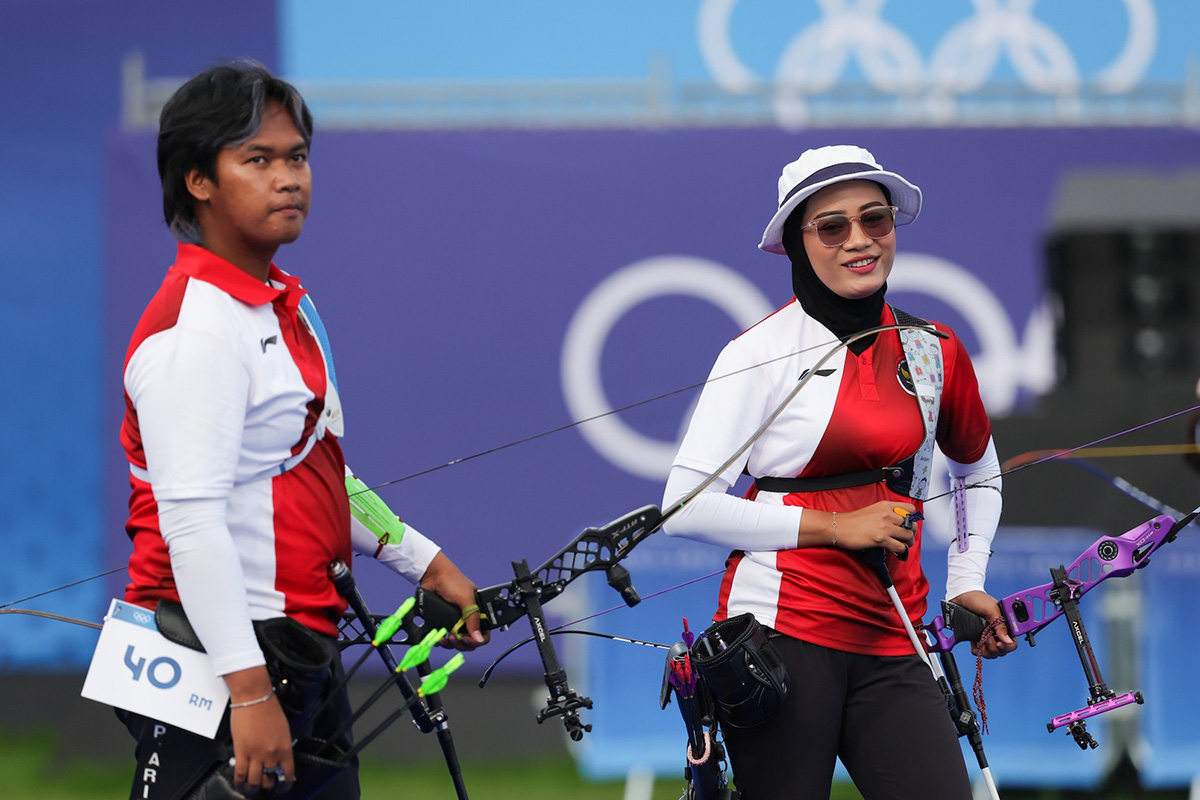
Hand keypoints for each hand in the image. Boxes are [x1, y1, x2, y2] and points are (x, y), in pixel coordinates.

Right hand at [225, 666, 293, 793]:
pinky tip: (239, 783)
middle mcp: (272, 754)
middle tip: (265, 787)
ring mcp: (256, 754)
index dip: (285, 786)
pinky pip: (240, 773)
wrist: (255, 698)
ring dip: (253, 788)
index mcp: (285, 748)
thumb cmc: (270, 710)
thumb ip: (284, 747)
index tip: (282, 788)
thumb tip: (283, 761)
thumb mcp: (284, 730)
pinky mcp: (241, 752)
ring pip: (254, 781)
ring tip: (251, 789)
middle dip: (268, 787)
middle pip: (270, 780)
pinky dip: (239, 781)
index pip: (287, 774)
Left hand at [420, 552, 488, 649]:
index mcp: (479, 611)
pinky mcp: (444, 622)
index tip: (466, 639)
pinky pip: (446, 637)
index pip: (484, 632)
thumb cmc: (452, 581)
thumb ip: (473, 618)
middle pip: (471, 640)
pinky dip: (442, 641)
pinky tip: (440, 638)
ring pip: (458, 641)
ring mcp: (456, 620)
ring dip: (452, 644)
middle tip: (455, 639)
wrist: (433, 576)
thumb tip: (478, 637)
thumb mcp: (466, 599)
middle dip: (463, 643)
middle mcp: (468, 617)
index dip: (477, 639)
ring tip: (445, 639)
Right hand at [816, 501, 915, 557]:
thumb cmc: (852, 521)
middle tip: (907, 537)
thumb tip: (897, 522)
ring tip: (903, 545)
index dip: (912, 518)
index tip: (909, 523)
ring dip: (908, 543)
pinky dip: (900, 550)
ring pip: (908, 536)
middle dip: (912, 533)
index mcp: (885, 505)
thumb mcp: (872, 510)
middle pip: (911, 524)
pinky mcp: (881, 539)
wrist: (838, 527)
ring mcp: (884, 526)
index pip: (910, 509)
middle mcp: (887, 514)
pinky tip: (896, 550)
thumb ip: (886, 513)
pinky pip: (900, 546)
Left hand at [949, 590, 1017, 658]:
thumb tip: (1008, 640)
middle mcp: (998, 632)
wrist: (961, 596)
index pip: (1012, 642)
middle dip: (995, 648)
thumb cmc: (978, 599)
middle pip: (1002, 651)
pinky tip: (974, 641)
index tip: (998, 644)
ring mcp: (988, 636)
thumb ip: (1000, 625)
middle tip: (987, 639)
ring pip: (992, 653)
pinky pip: (980, 651)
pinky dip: (977, 649)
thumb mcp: (991, 609)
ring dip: (986, 650)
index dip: (1007, 646)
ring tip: (980, 639)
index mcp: (1005, 625)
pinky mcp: (977, 638)